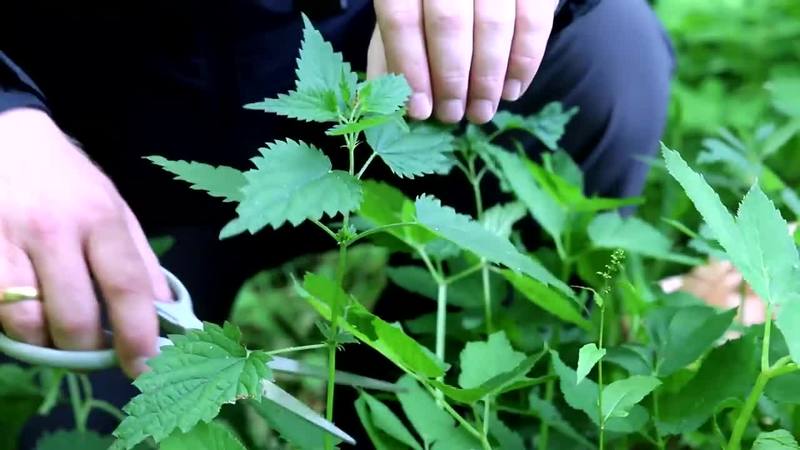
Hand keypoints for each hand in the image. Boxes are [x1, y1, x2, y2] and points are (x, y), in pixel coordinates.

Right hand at [0, 108, 169, 376]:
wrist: (10, 138)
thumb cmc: (71, 182)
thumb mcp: (117, 210)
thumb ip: (142, 263)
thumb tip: (168, 315)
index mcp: (101, 218)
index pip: (126, 287)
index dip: (139, 335)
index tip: (146, 368)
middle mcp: (54, 229)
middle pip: (74, 316)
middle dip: (87, 349)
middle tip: (94, 350)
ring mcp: (8, 240)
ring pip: (26, 321)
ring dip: (46, 343)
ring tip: (57, 331)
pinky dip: (13, 325)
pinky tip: (28, 311)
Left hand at [369, 0, 558, 123]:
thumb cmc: (431, 5)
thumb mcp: (404, 23)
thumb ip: (390, 59)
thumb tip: (383, 109)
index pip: (402, 20)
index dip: (410, 69)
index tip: (420, 110)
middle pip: (448, 23)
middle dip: (451, 79)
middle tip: (453, 115)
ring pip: (493, 25)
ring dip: (488, 79)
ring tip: (481, 112)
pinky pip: (532, 23)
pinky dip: (523, 63)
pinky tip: (511, 91)